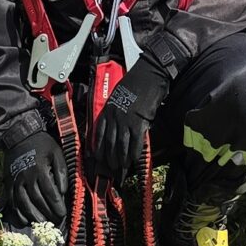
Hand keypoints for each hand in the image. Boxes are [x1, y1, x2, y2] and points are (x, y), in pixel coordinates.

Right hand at [4, 128, 67, 226]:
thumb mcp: (56, 152)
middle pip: (37, 200)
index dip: (57, 205)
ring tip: (41, 224)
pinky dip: (18, 212)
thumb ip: (61, 171)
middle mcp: (27, 177)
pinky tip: (24, 220)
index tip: (62, 214)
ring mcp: (16, 181)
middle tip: (54, 221)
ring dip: (33, 215)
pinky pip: (12, 200)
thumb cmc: (42, 145)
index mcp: (40, 170)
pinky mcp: (8, 182)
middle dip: (47, 213)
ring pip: (24, 202)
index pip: (50, 193)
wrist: (20, 136)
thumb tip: (63, 191)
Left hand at [88, 59, 167, 188]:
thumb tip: (115, 126)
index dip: (97, 150)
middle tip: (110, 171)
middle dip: (109, 160)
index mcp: (107, 110)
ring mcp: (126, 121)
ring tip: (121, 171)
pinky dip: (134, 154)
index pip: (98, 135)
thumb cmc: (135, 83)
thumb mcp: (118, 96)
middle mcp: (114, 117)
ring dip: (120, 161)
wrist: (149, 74)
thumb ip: (114, 111)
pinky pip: (135, 143)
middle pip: (108, 144)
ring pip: (120, 146)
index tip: (96, 161)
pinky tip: (133, 161)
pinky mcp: (139, 123)